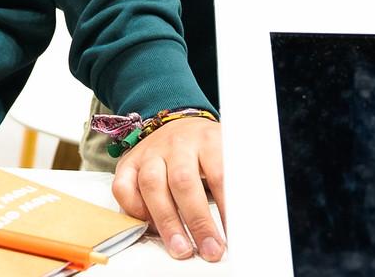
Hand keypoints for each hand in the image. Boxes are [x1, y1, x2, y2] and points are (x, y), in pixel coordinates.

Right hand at [111, 117, 225, 261]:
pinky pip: (123, 186)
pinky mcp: (130, 162)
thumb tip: (252, 217)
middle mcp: (177, 144)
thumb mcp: (229, 154)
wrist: (180, 124)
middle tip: (210, 250)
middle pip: (184, 182)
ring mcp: (151, 152)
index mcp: (207, 140)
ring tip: (180, 249)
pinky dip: (133, 209)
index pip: (219, 174)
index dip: (227, 207)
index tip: (236, 236)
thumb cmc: (207, 149)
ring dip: (166, 221)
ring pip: (152, 184)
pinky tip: (148, 225)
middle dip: (197, 221)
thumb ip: (237, 180)